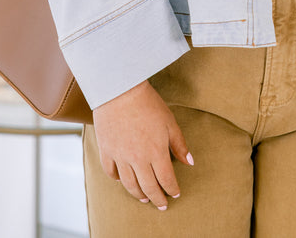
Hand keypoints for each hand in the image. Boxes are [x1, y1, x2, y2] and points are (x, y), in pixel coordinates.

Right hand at [92, 79, 193, 210]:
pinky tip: (123, 180)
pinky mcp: (106, 151)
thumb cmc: (148, 104)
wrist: (120, 91)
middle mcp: (138, 159)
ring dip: (138, 194)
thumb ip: (179, 144)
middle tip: (162, 204)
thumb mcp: (169, 122)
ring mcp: (120, 157)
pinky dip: (117, 180)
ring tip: (144, 198)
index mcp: (156, 152)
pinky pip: (111, 172)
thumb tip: (189, 162)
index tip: (175, 193)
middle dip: (157, 198)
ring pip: (129, 184)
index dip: (172, 189)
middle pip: (148, 187)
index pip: (166, 179)